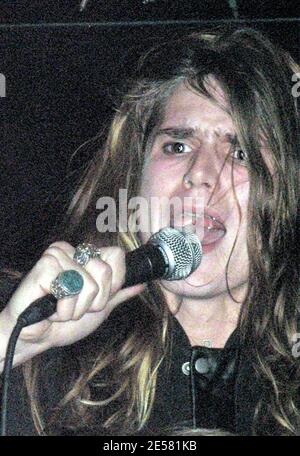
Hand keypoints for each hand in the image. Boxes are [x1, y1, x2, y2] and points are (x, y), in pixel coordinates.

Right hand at [1, 241, 143, 351]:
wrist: (38, 339)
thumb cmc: (64, 323)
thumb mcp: (100, 309)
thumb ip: (118, 294)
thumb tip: (142, 283)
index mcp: (85, 256)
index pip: (117, 255)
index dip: (113, 283)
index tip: (95, 298)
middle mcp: (72, 250)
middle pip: (105, 270)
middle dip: (94, 300)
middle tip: (75, 305)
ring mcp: (57, 256)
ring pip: (89, 283)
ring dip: (77, 308)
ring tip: (61, 308)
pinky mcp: (44, 266)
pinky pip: (70, 290)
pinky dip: (64, 309)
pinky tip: (50, 308)